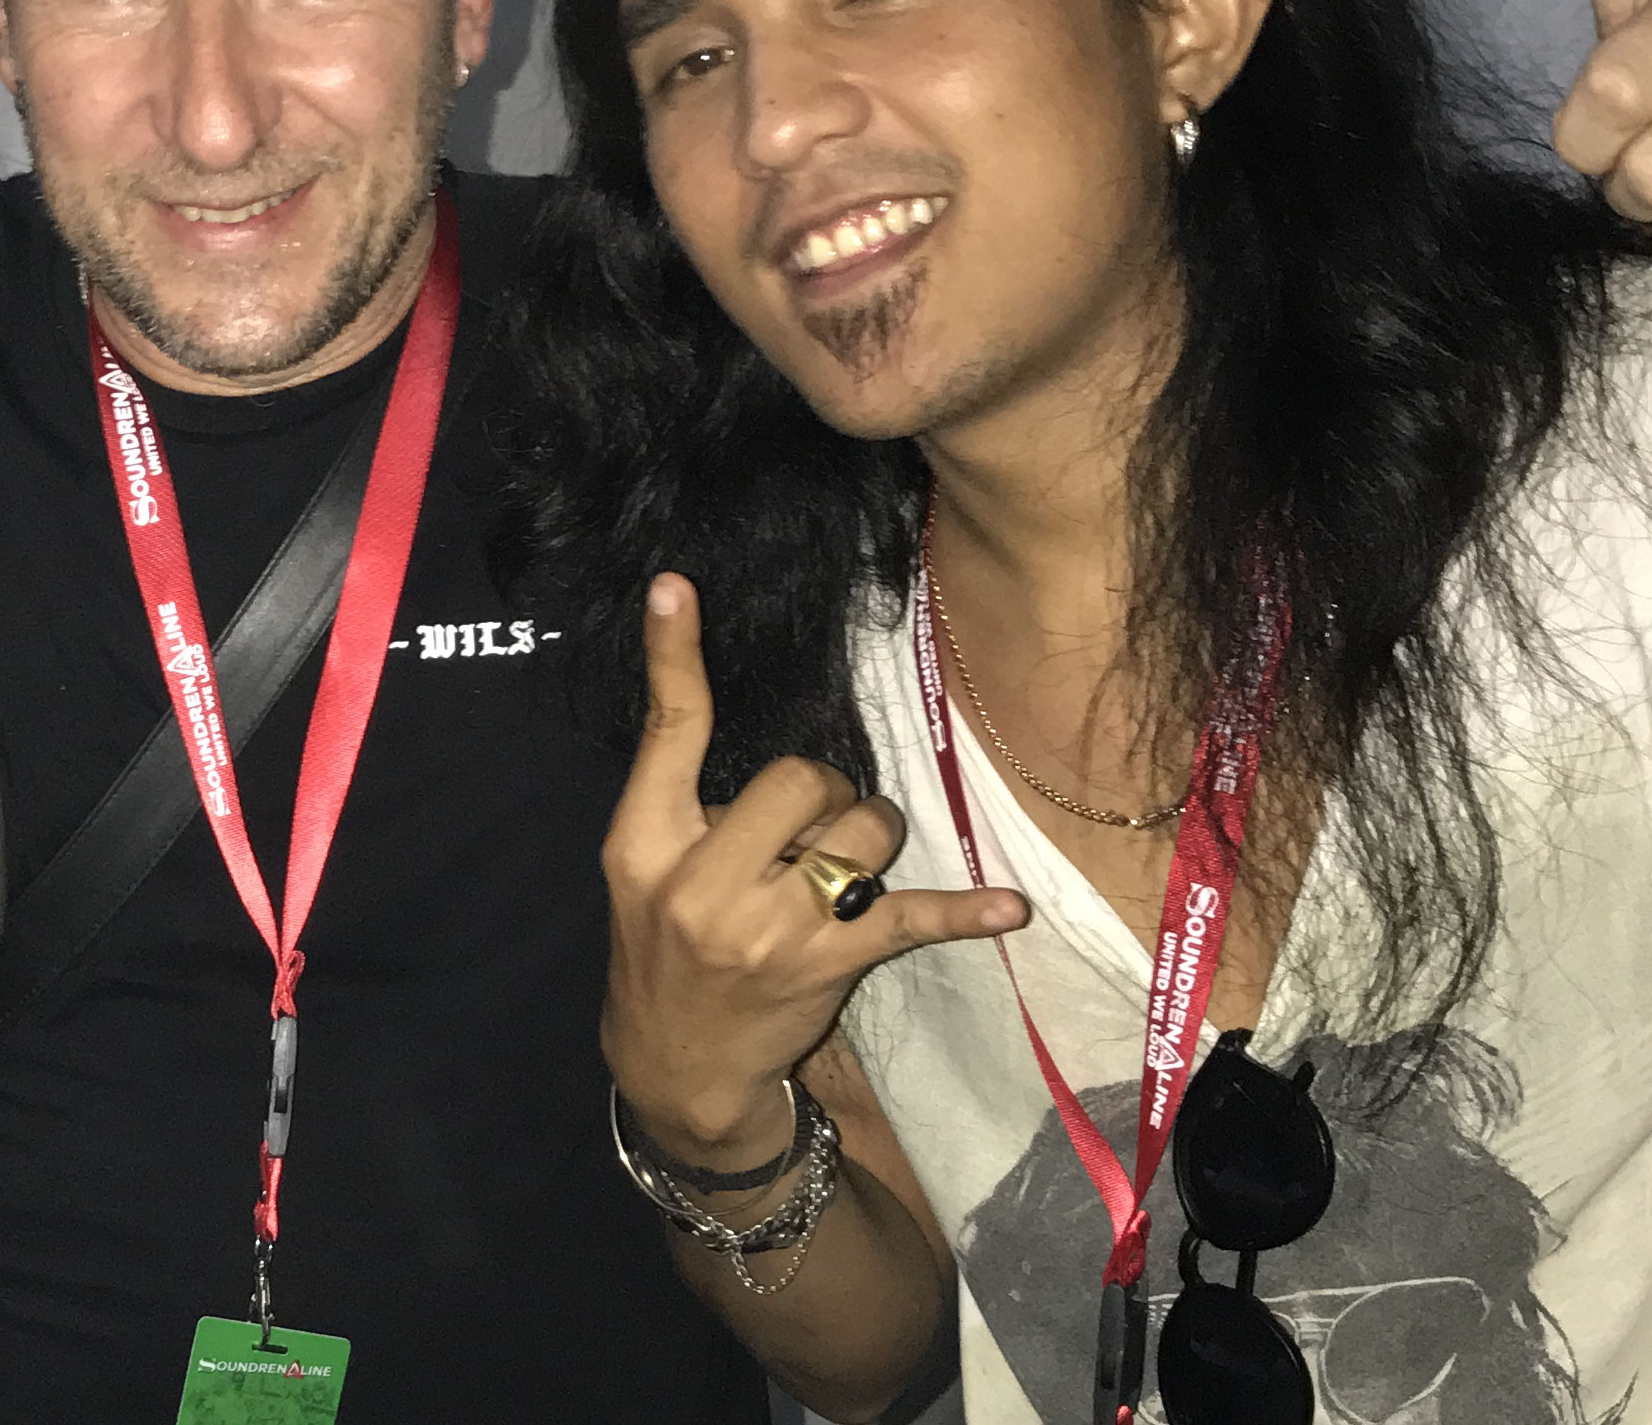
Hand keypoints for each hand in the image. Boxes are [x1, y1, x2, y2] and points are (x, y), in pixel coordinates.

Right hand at [600, 573, 1025, 1167]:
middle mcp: (702, 883)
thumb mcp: (644, 874)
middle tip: (810, 829)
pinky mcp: (828, 965)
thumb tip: (780, 766)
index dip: (674, 657)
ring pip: (860, 832)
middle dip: (823, 790)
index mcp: (645, 844)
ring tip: (846, 872)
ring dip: (869, 838)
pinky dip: (964, 911)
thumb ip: (690, 809)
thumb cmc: (665, 951)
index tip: (679, 585)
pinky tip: (1007, 909)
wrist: (679, 1067)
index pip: (666, 733)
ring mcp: (768, 929)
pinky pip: (909, 918)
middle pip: (798, 776)